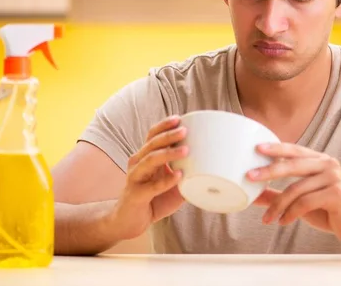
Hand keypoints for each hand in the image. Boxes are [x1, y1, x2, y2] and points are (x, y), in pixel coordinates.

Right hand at [112, 115, 188, 239]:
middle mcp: (138, 164)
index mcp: (146, 157)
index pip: (152, 136)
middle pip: (151, 144)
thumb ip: (187, 175)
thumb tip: (211, 167)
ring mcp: (135, 178)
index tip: (179, 118)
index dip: (163, 126)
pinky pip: (151, 187)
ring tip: (185, 150)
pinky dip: (165, 181)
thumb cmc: (152, 199)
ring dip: (168, 154)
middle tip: (184, 130)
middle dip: (168, 136)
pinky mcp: (136, 195)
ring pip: (149, 161)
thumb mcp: (172, 184)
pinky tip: (178, 176)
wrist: (129, 222)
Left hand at [248, 143, 340, 245]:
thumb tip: (254, 195)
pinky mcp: (337, 194)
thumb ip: (279, 195)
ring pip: (296, 188)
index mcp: (320, 160)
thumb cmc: (329, 210)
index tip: (258, 148)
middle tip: (250, 176)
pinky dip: (291, 213)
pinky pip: (306, 202)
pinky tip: (283, 221)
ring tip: (268, 218)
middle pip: (293, 165)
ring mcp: (334, 178)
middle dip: (269, 171)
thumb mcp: (301, 200)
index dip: (276, 148)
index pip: (295, 150)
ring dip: (278, 205)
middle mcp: (328, 164)